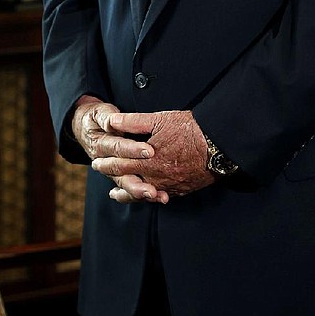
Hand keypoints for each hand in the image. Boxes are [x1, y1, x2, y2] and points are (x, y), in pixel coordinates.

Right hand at [71, 95, 164, 202]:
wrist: (88, 129)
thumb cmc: (97, 118)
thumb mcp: (99, 113)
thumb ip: (106, 117)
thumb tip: (112, 121)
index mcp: (100, 145)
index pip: (118, 148)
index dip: (133, 150)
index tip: (150, 151)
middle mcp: (106, 163)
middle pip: (121, 174)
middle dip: (138, 182)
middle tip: (153, 188)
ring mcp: (113, 172)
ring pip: (126, 186)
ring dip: (141, 193)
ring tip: (156, 195)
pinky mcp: (122, 177)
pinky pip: (132, 190)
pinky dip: (145, 196)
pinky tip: (161, 197)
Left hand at [91, 109, 213, 203]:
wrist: (219, 145)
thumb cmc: (189, 129)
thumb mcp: (159, 120)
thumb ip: (133, 122)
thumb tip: (111, 122)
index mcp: (147, 161)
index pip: (120, 164)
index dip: (106, 163)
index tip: (95, 162)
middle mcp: (156, 177)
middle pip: (128, 180)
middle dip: (113, 176)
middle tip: (101, 173)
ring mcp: (169, 185)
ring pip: (143, 192)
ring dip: (128, 192)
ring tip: (116, 193)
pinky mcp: (182, 189)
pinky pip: (161, 195)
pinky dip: (150, 195)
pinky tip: (148, 193)